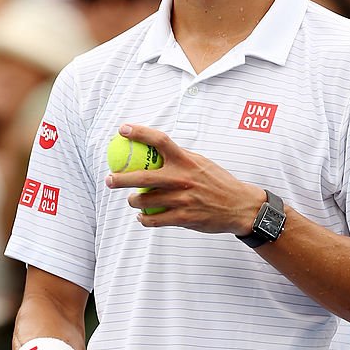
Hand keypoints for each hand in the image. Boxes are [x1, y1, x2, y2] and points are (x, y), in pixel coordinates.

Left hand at [105, 123, 266, 234]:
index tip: (123, 130)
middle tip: (110, 179)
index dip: (139, 132)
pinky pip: (154, 220)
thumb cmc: (218, 183)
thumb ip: (180, 158)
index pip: (159, 140)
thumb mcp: (202, 163)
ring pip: (144, 201)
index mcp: (186, 160)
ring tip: (132, 201)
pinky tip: (142, 217)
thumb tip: (156, 152)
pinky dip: (144, 220)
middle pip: (142, 177)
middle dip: (120, 178)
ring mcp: (182, 199)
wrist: (239, 206)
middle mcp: (182, 178)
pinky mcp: (183, 218)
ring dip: (133, 202)